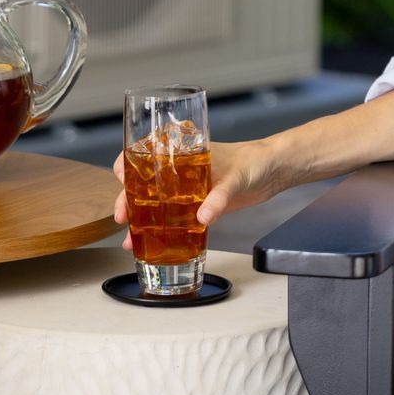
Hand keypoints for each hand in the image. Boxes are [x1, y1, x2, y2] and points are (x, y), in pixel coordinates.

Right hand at [111, 140, 279, 249]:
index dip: (129, 163)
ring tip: (130, 238)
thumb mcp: (235, 177)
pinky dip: (162, 229)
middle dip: (128, 199)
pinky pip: (174, 217)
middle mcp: (180, 170)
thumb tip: (203, 216)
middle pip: (144, 183)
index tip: (120, 177)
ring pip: (155, 202)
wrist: (273, 171)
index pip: (147, 152)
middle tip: (122, 216)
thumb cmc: (254, 161)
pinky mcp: (198, 205)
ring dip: (140, 219)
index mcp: (184, 151)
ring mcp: (187, 188)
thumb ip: (219, 197)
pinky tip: (151, 243)